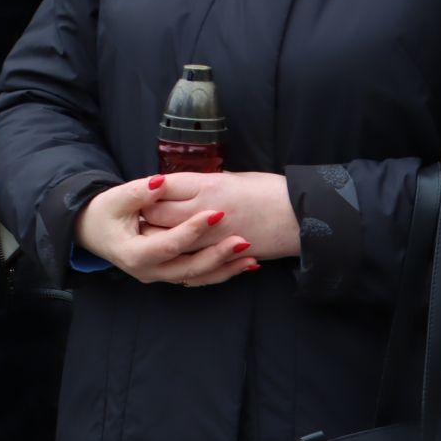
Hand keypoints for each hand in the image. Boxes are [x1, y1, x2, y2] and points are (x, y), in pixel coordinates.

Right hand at [76, 175, 257, 286]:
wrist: (93, 232)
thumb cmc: (105, 213)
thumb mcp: (116, 198)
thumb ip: (139, 192)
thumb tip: (160, 182)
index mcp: (134, 254)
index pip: (169, 244)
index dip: (192, 230)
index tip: (216, 213)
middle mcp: (149, 271)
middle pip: (188, 268)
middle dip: (218, 255)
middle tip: (243, 240)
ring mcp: (161, 276)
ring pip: (197, 277)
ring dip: (225, 269)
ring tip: (252, 257)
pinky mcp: (170, 273)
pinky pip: (199, 277)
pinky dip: (222, 271)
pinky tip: (244, 264)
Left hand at [139, 172, 302, 260]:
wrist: (300, 216)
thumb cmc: (271, 191)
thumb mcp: (236, 178)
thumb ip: (208, 184)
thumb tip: (188, 186)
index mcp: (209, 185)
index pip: (163, 187)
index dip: (149, 189)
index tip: (144, 190)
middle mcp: (206, 210)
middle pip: (158, 214)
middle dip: (146, 214)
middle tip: (140, 214)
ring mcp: (212, 236)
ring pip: (169, 241)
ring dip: (157, 238)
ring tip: (151, 234)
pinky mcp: (220, 256)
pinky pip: (190, 262)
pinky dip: (177, 259)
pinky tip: (174, 256)